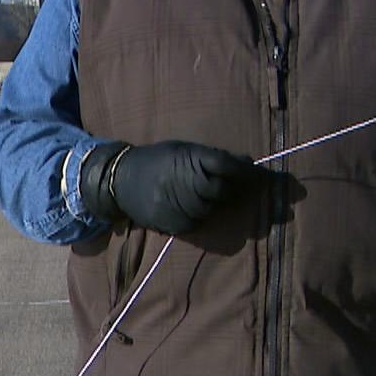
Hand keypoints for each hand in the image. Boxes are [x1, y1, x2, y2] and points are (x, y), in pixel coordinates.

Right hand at [80, 140, 259, 235]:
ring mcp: (180, 205)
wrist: (121, 181)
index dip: (242, 170)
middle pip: (222, 189)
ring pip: (213, 209)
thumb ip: (213, 157)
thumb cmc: (157, 161)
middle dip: (230, 188)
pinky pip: (199, 222)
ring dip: (215, 203)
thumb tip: (248, 163)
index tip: (254, 173)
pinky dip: (200, 216)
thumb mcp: (182, 150)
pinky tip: (188, 206)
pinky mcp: (176, 225)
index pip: (224, 164)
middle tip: (234, 186)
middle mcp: (185, 182)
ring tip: (202, 194)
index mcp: (187, 158)